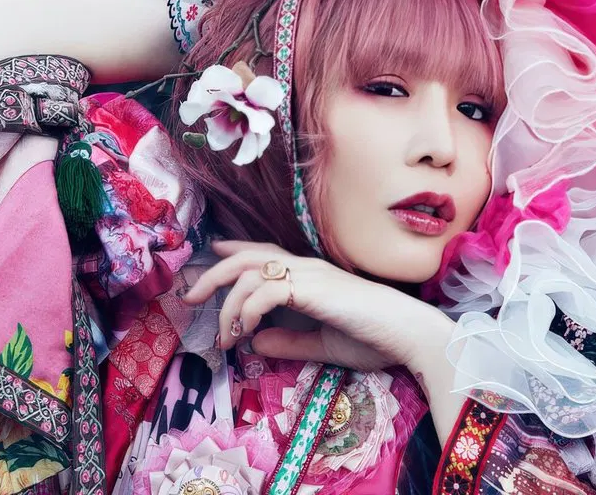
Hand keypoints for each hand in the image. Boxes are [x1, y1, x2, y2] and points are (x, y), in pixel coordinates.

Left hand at [181, 240, 453, 372]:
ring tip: (223, 336)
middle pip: (247, 257)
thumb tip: (258, 345)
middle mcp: (306, 267)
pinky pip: (265, 291)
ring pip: (248, 273)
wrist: (406, 335)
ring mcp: (308, 275)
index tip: (213, 252)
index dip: (235, 250)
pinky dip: (247, 312)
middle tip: (190, 297)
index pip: (265, 253)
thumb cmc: (375, 338)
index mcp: (310, 275)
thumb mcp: (323, 343)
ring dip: (227, 305)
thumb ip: (290, 343)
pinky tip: (246, 333)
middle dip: (213, 274)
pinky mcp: (311, 289)